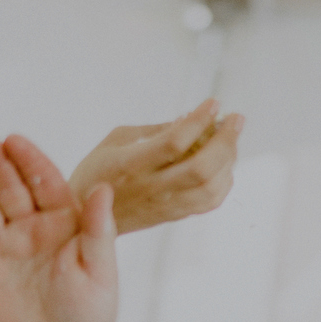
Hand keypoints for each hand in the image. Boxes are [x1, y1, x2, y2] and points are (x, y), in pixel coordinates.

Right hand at [0, 132, 117, 321]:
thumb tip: (105, 187)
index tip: (13, 141)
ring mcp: (2, 248)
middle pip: (8, 187)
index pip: (44, 182)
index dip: (28, 161)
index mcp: (63, 223)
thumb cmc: (91, 316)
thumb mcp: (100, 272)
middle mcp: (29, 229)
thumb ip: (99, 231)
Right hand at [69, 99, 241, 233]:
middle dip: (226, 140)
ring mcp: (164, 206)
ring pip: (211, 188)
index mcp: (130, 164)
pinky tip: (224, 165)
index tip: (213, 103)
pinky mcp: (173, 216)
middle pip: (201, 168)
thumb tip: (190, 118)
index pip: (173, 142)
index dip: (199, 120)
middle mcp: (150, 188)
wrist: (85, 218)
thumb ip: (154, 130)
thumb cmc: (98, 172)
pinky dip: (224, 181)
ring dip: (229, 160)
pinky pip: (209, 202)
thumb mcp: (116, 139)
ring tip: (230, 139)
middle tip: (235, 119)